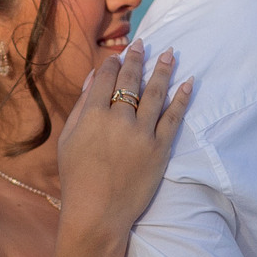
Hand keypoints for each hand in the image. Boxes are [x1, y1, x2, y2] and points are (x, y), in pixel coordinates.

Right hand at [56, 39, 192, 235]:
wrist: (98, 213)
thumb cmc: (77, 178)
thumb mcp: (68, 140)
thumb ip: (82, 106)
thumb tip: (94, 77)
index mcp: (92, 115)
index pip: (106, 79)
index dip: (112, 64)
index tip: (118, 55)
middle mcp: (118, 119)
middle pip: (131, 80)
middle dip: (136, 59)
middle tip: (143, 44)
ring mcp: (142, 134)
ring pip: (155, 93)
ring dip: (163, 70)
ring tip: (170, 54)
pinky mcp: (160, 149)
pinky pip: (174, 118)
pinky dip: (182, 98)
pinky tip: (188, 82)